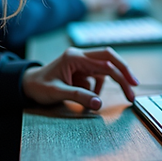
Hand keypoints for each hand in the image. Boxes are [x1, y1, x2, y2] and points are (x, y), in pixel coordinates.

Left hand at [22, 47, 138, 109]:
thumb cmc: (39, 87)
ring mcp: (82, 61)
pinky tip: (89, 95)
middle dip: (123, 71)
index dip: (121, 75)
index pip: (104, 63)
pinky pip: (97, 77)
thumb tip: (99, 104)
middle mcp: (80, 55)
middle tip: (134, 86)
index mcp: (74, 57)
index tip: (131, 88)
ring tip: (109, 96)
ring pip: (105, 68)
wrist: (27, 84)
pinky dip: (98, 87)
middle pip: (110, 57)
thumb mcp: (57, 93)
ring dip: (111, 82)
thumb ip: (79, 97)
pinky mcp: (82, 69)